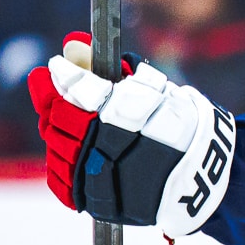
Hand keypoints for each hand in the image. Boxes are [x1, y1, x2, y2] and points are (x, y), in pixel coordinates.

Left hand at [26, 34, 235, 231]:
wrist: (200, 180)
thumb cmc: (180, 126)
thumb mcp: (153, 89)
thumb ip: (107, 68)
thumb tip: (72, 43)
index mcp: (125, 116)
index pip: (79, 90)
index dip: (63, 74)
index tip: (56, 65)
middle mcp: (107, 147)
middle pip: (60, 117)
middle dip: (49, 97)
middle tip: (45, 82)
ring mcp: (97, 177)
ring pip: (56, 146)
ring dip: (53, 127)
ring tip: (60, 115)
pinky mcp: (93, 201)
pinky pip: (60, 179)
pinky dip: (59, 160)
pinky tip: (66, 147)